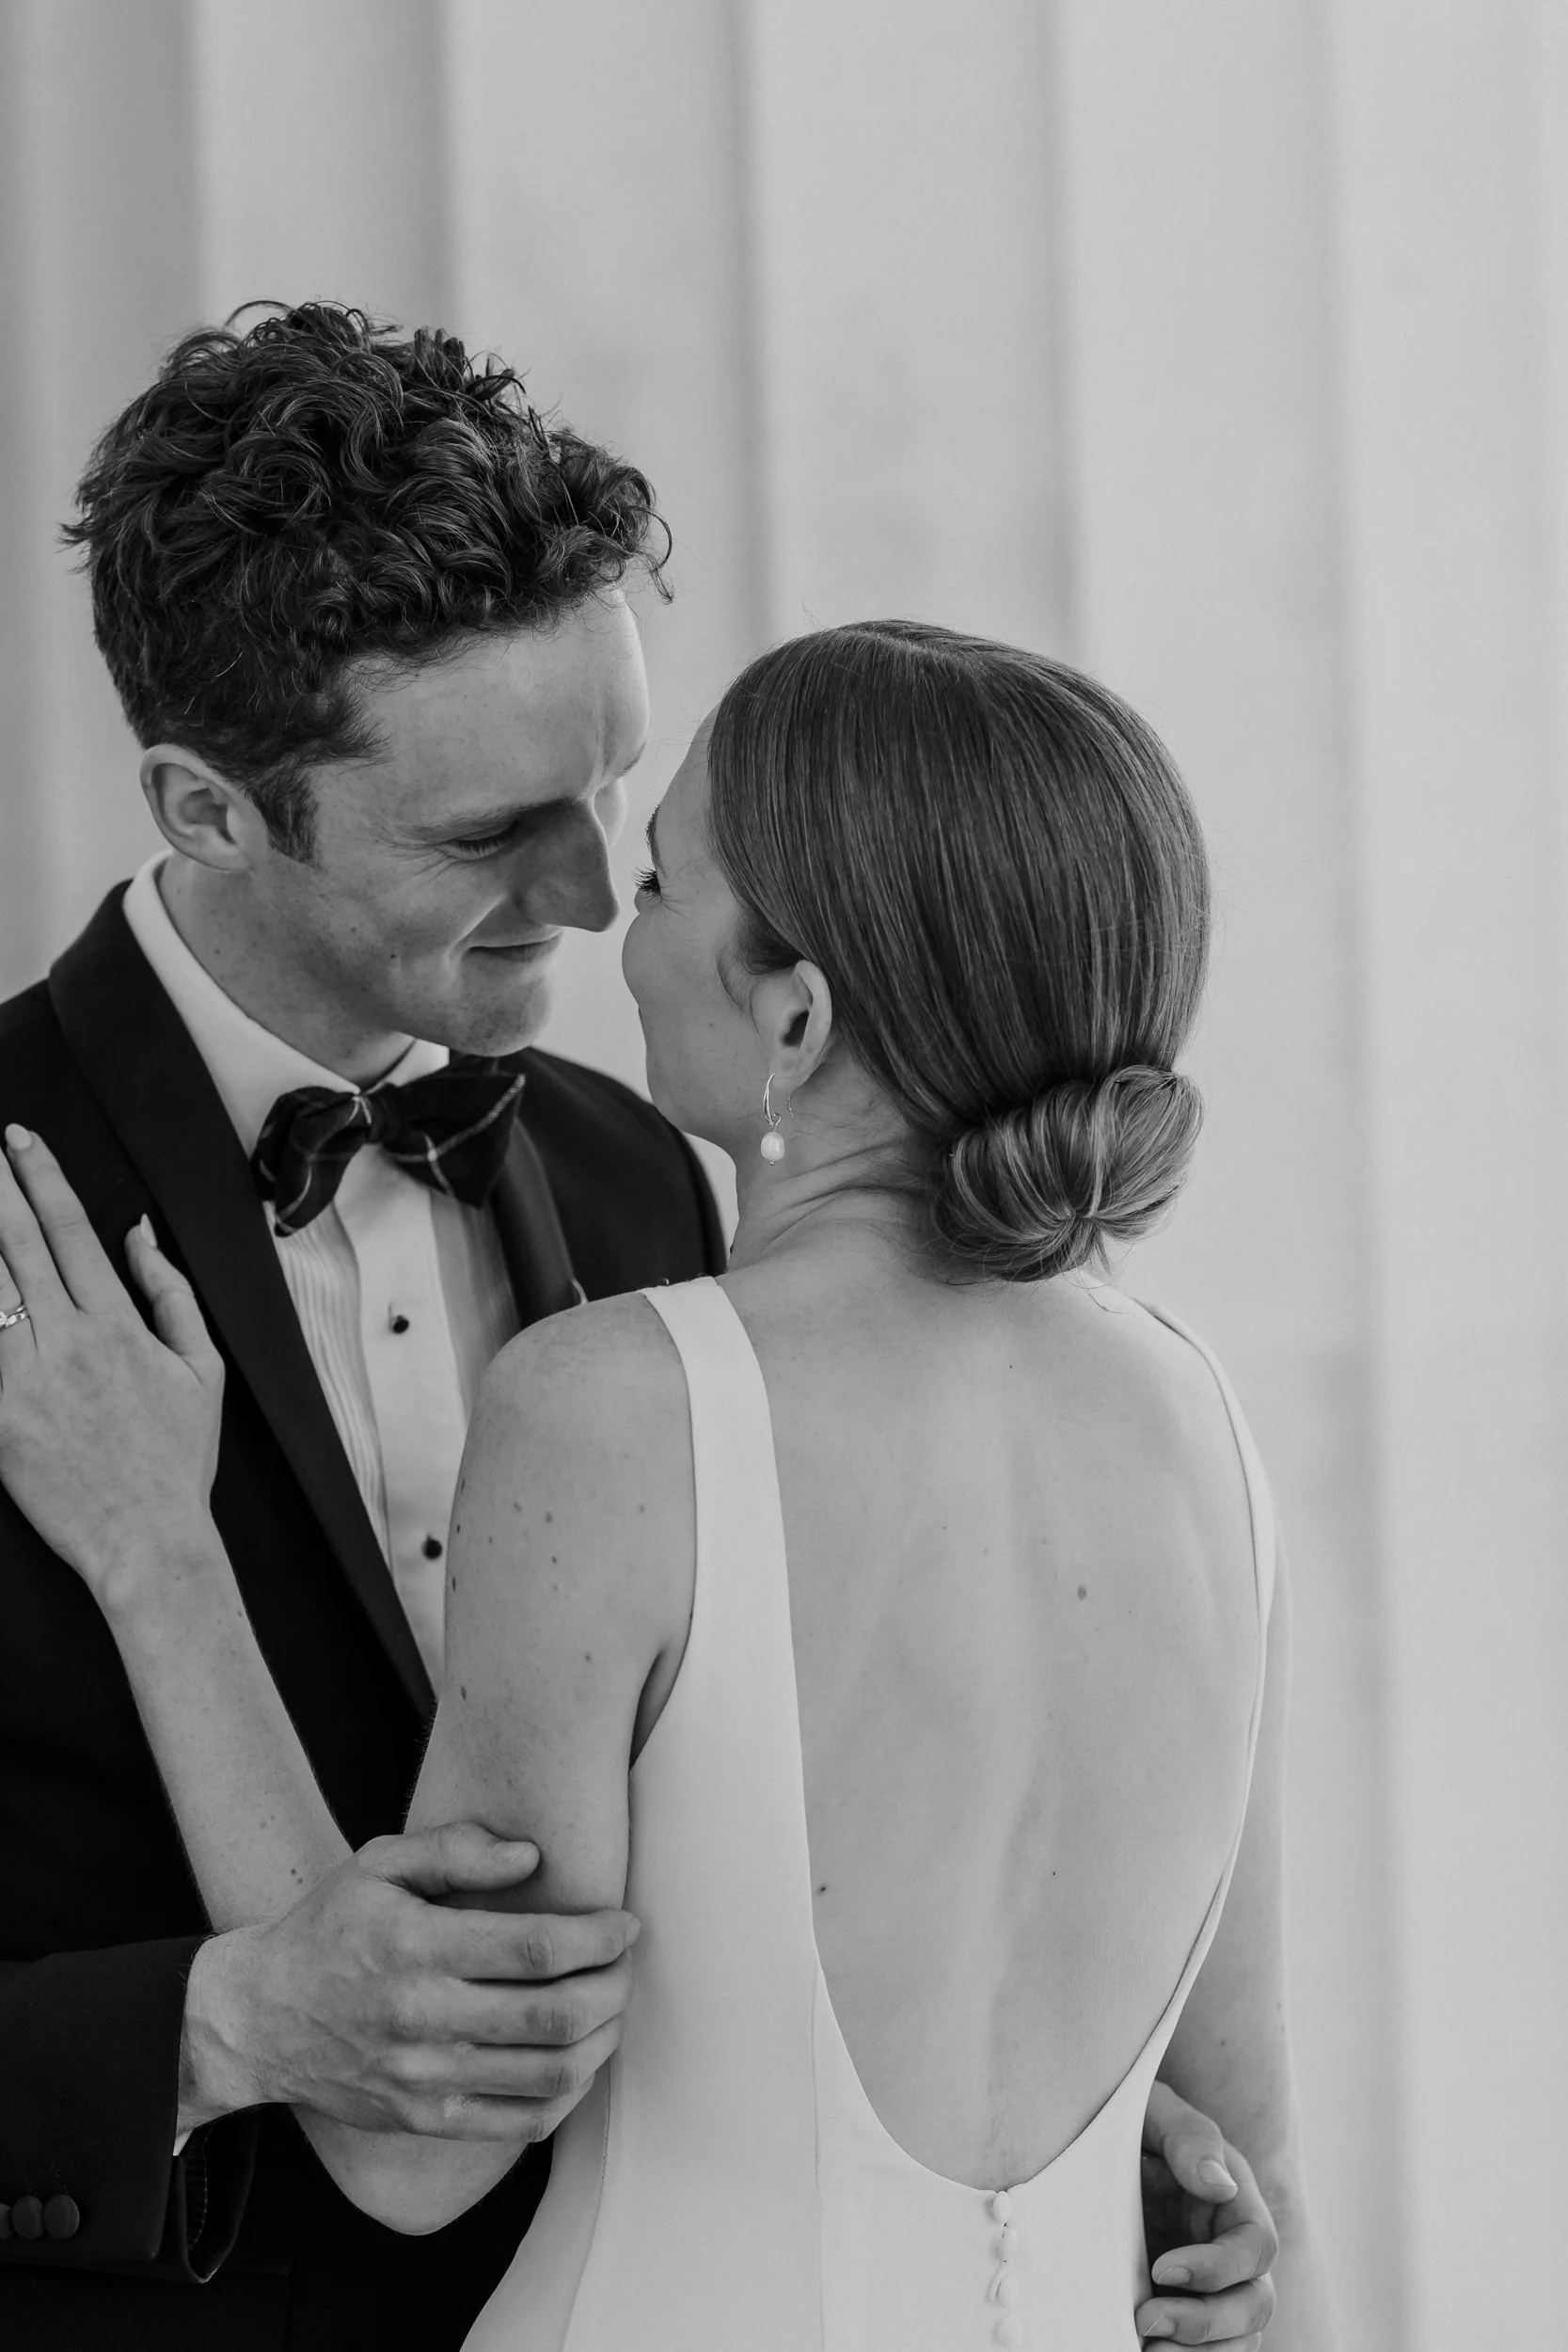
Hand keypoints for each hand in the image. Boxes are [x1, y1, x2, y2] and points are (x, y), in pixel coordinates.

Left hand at [0, 1126, 222, 1601]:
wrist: (147, 1542)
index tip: (19, 1141)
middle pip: (13, 1246)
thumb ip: (168, 1292)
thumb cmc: (177, 1459)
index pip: (69, 1230)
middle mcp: (66, 1344)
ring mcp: (21, 1383)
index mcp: (117, 1326)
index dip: (41, 1177)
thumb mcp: (201, 1367)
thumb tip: (139, 1232)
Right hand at [183, 1822, 639, 2141]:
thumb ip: (455, 1849)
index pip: (535, 1948)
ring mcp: (425, 2079)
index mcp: (415, 1947)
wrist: (256, 2019)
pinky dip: (568, 2093)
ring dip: (602, 2039)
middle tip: (625, 1962)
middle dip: (614, 1986)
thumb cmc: (327, 1930)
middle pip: (555, 2015)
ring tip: (611, 2006)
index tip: (623, 1924)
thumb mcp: (377, 1864)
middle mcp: (423, 2018)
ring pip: (550, 2075)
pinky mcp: (425, 2120)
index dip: (597, 1936)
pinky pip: (521, 2122)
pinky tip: (577, 2057)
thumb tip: (531, 1857)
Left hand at [1136, 2081, 1278, 2346]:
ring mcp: (1212, 2288)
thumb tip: (1218, 2186)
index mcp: (1236, 2204)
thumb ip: (1188, 2138)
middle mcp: (1234, 2253)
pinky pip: (1203, 2349)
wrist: (1098, 2146)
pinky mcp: (1183, 2309)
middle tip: (1146, 2320)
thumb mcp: (1156, 2113)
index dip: (1217, 2268)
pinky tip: (1142, 2350)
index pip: (1256, 2249)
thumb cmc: (1133, 2120)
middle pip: (1254, 2306)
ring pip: (1235, 2340)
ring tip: (1147, 2348)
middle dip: (1206, 2323)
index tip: (1160, 2268)